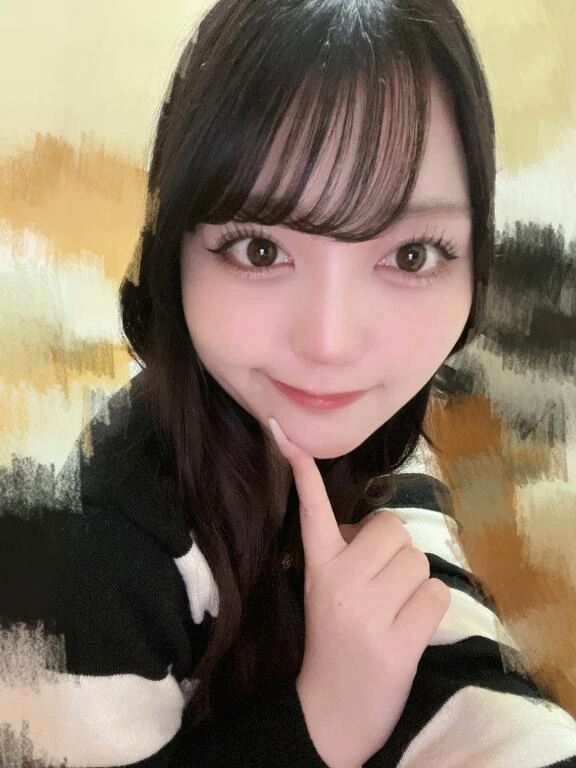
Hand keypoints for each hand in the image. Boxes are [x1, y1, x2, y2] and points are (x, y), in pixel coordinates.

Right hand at [268, 418, 450, 767]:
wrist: (332, 712)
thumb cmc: (332, 643)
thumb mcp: (323, 593)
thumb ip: (341, 556)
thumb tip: (370, 526)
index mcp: (318, 570)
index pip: (311, 512)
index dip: (303, 473)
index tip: (287, 436)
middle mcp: (341, 584)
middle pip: (393, 528)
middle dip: (395, 551)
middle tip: (380, 582)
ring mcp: (370, 613)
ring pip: (419, 560)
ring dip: (414, 582)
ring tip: (392, 610)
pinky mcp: (400, 641)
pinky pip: (437, 593)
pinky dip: (430, 608)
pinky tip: (408, 628)